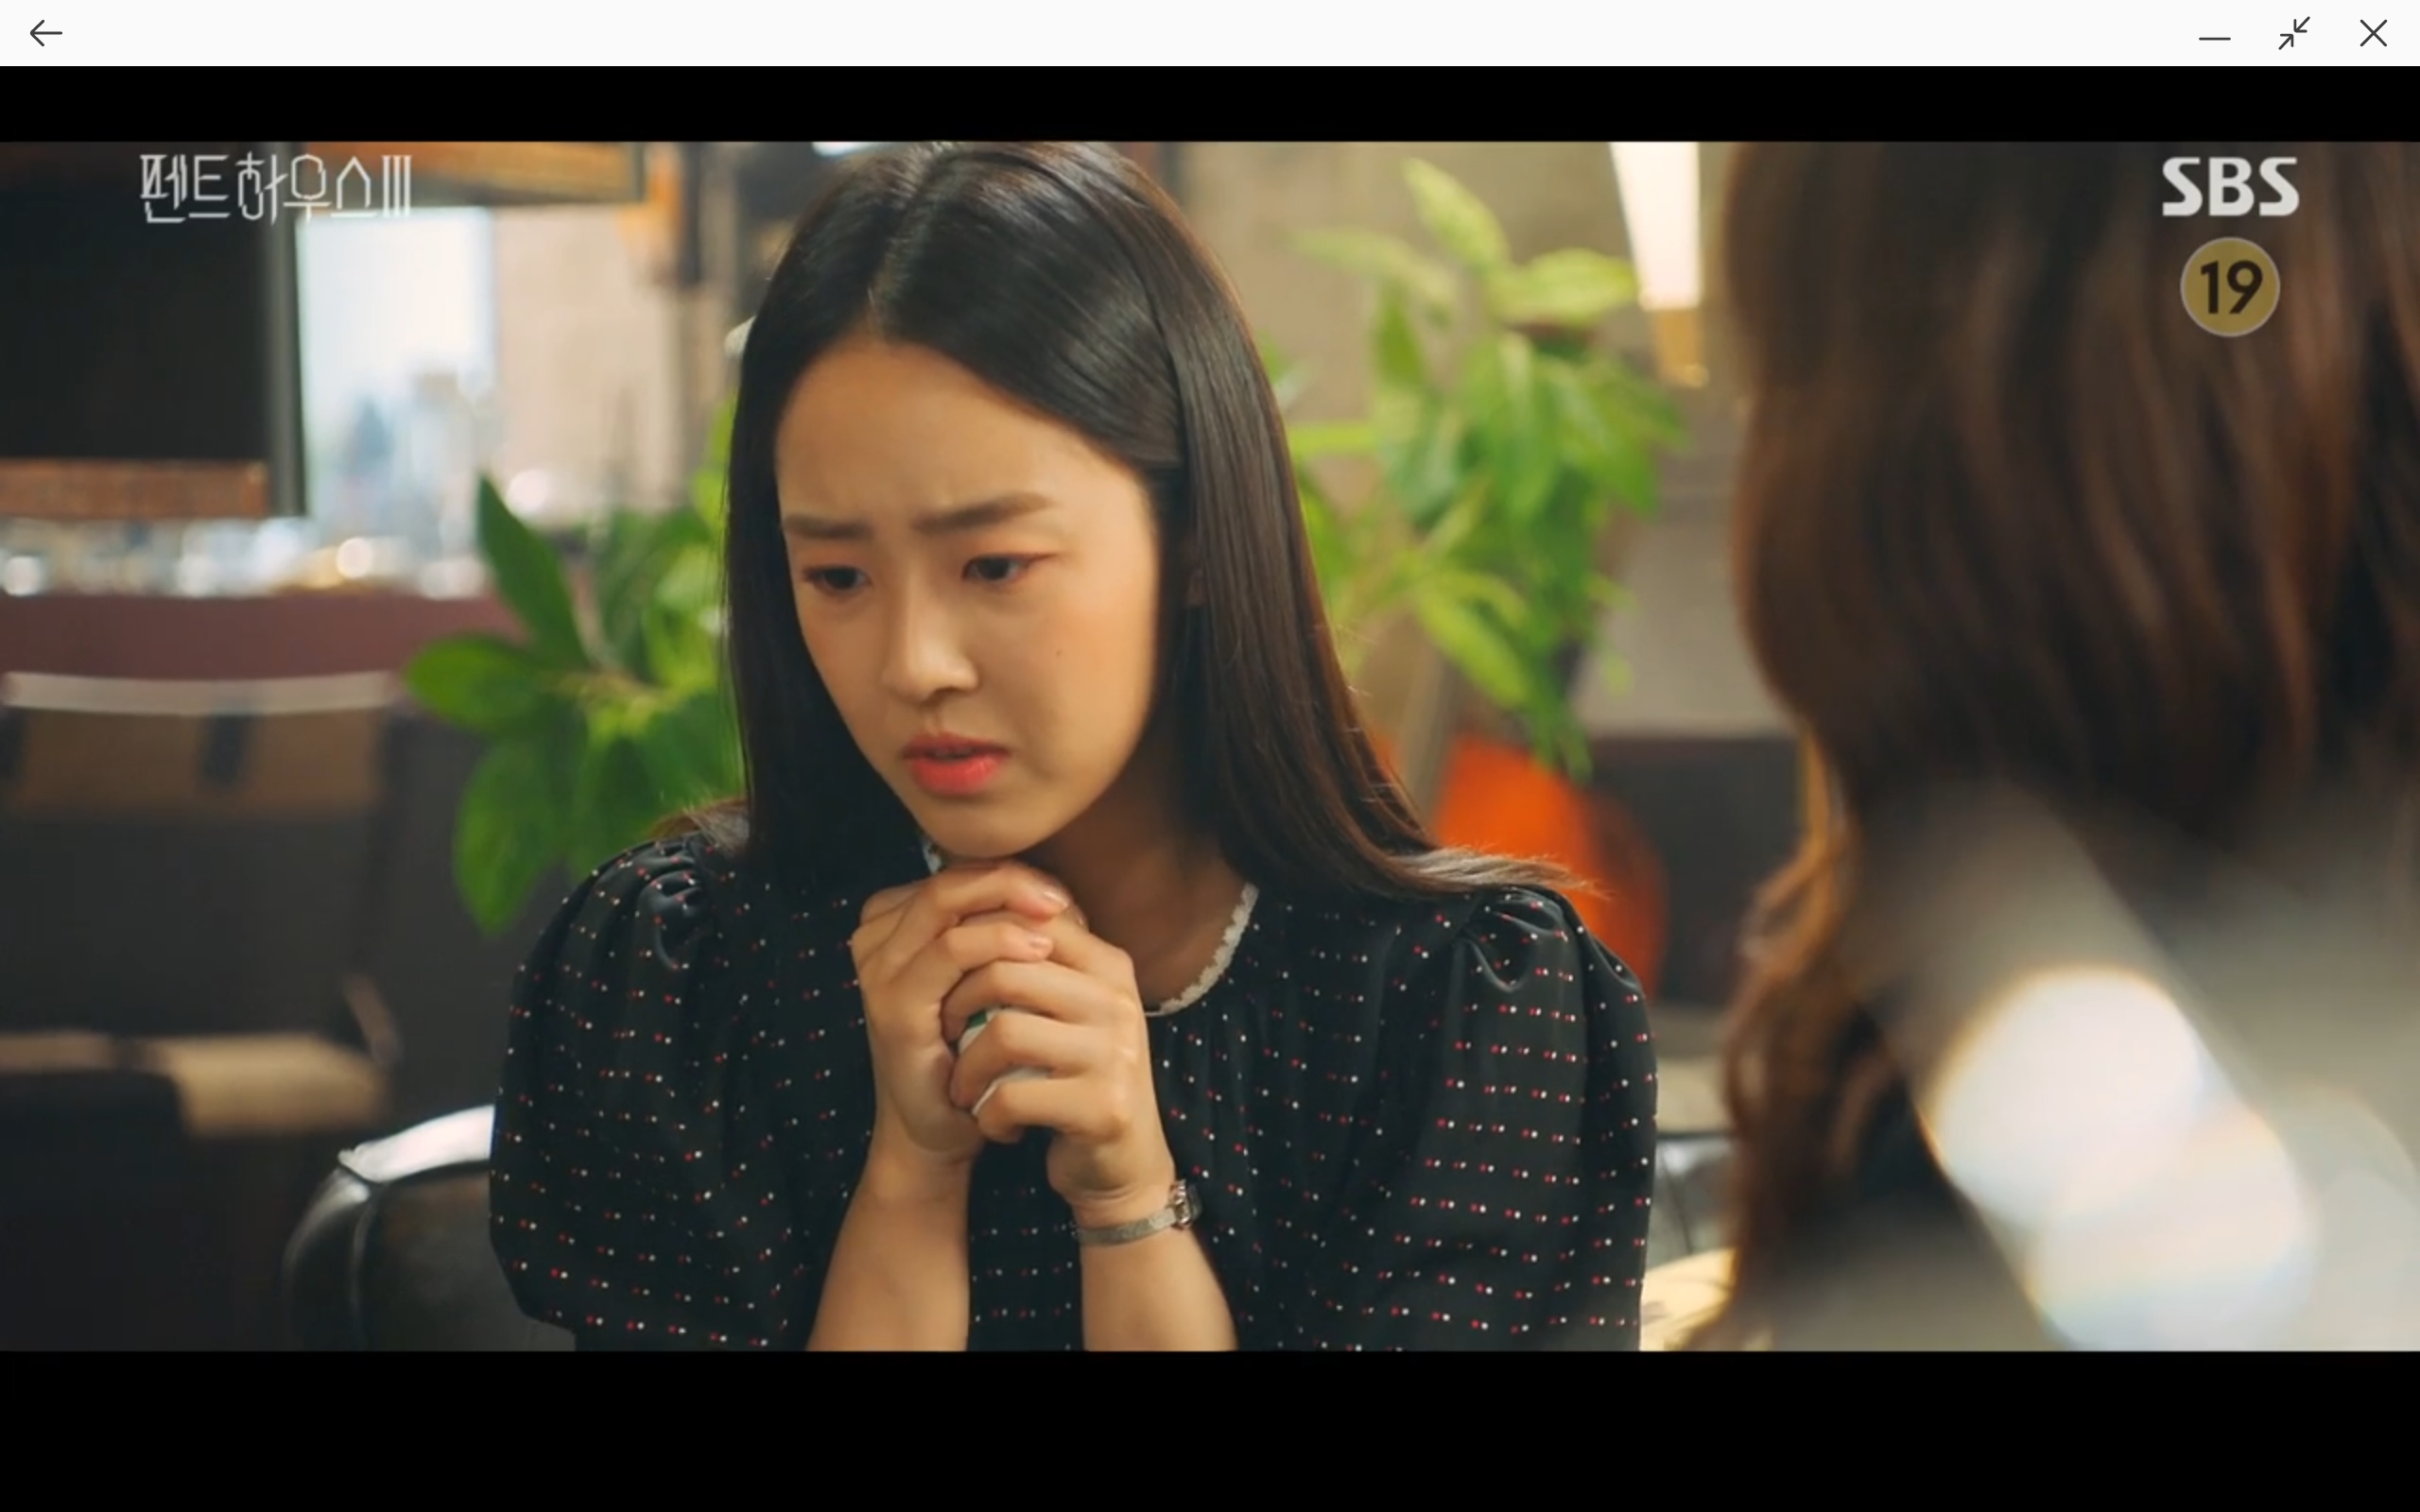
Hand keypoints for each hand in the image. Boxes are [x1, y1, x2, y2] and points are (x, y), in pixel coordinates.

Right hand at [850, 861, 1074, 1180]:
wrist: (939, 1129)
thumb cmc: (971, 1052)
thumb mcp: (985, 983)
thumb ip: (1001, 935)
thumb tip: (1057, 896)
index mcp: (893, 925)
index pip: (956, 875)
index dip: (1011, 876)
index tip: (1061, 898)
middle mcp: (876, 939)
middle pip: (948, 878)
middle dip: (1011, 879)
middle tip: (1060, 896)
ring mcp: (879, 970)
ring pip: (945, 902)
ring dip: (1007, 902)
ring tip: (1057, 916)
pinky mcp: (893, 1003)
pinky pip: (950, 949)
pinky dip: (998, 942)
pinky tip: (1038, 951)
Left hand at [938, 908, 1177, 1228]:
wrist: (1120, 1168)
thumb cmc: (1071, 1079)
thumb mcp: (1062, 1009)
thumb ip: (1031, 960)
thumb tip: (959, 901)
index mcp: (1107, 964)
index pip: (1024, 919)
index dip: (968, 946)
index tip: (947, 983)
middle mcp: (1117, 999)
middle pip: (1004, 969)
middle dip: (956, 1006)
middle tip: (945, 1037)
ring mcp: (1116, 1052)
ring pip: (1002, 1030)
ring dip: (966, 1067)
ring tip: (966, 1088)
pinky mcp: (1104, 1106)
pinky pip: (1011, 1095)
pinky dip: (986, 1114)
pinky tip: (996, 1124)